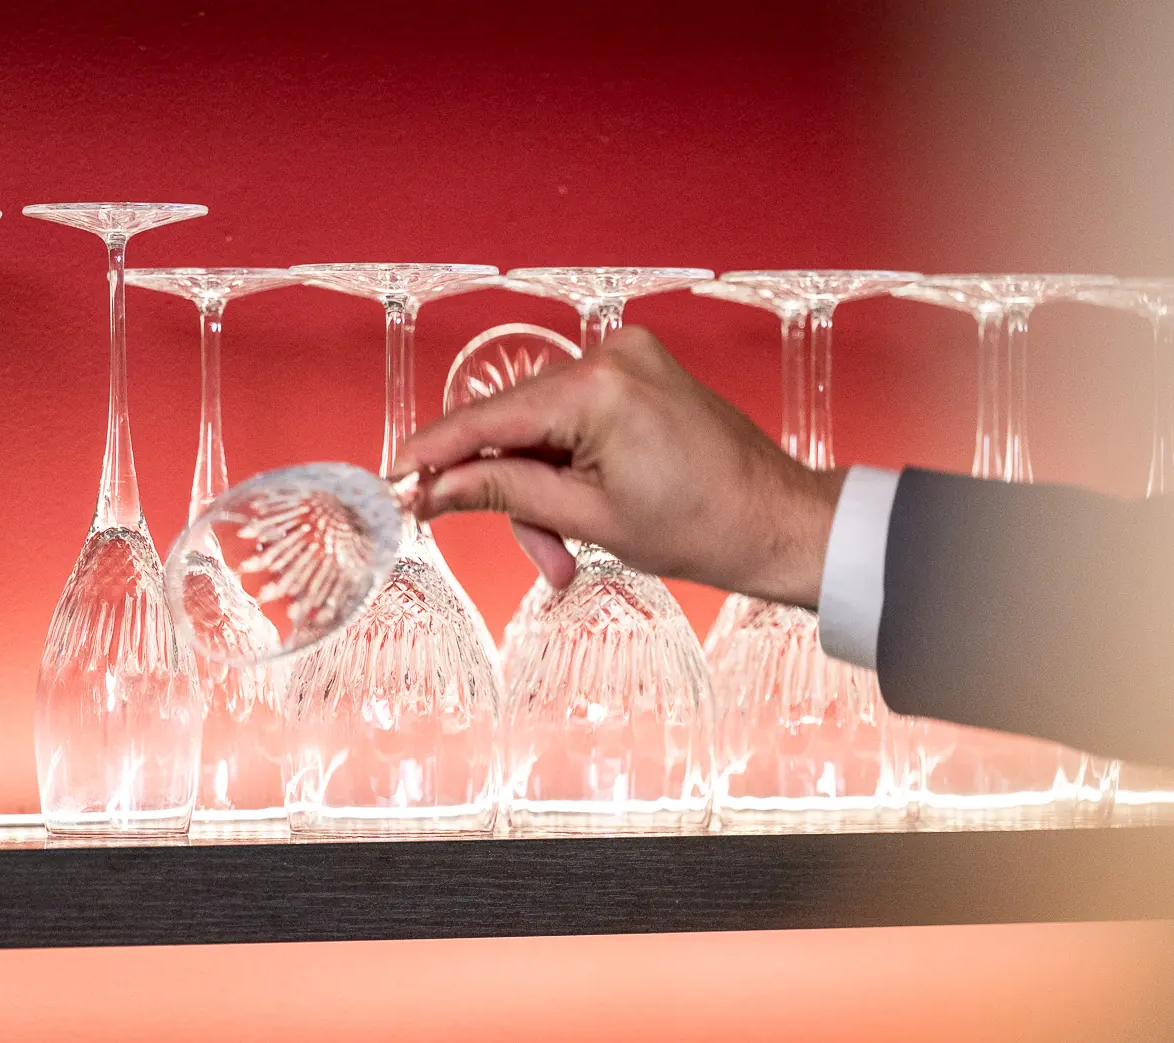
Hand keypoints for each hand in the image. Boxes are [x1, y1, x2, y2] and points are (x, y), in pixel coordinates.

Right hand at [403, 326, 844, 606]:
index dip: (436, 451)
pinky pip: (575, 419)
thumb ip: (504, 494)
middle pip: (516, 425)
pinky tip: (584, 513)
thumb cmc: (703, 526)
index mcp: (598, 386)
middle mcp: (612, 354)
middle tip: (538, 557)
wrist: (778, 524)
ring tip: (568, 556)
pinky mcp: (641, 374)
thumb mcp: (588, 519)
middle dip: (513, 495)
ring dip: (543, 492)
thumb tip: (436, 489)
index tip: (396, 476)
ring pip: (543, 428)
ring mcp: (630, 359)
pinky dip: (568, 468)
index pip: (490, 417)